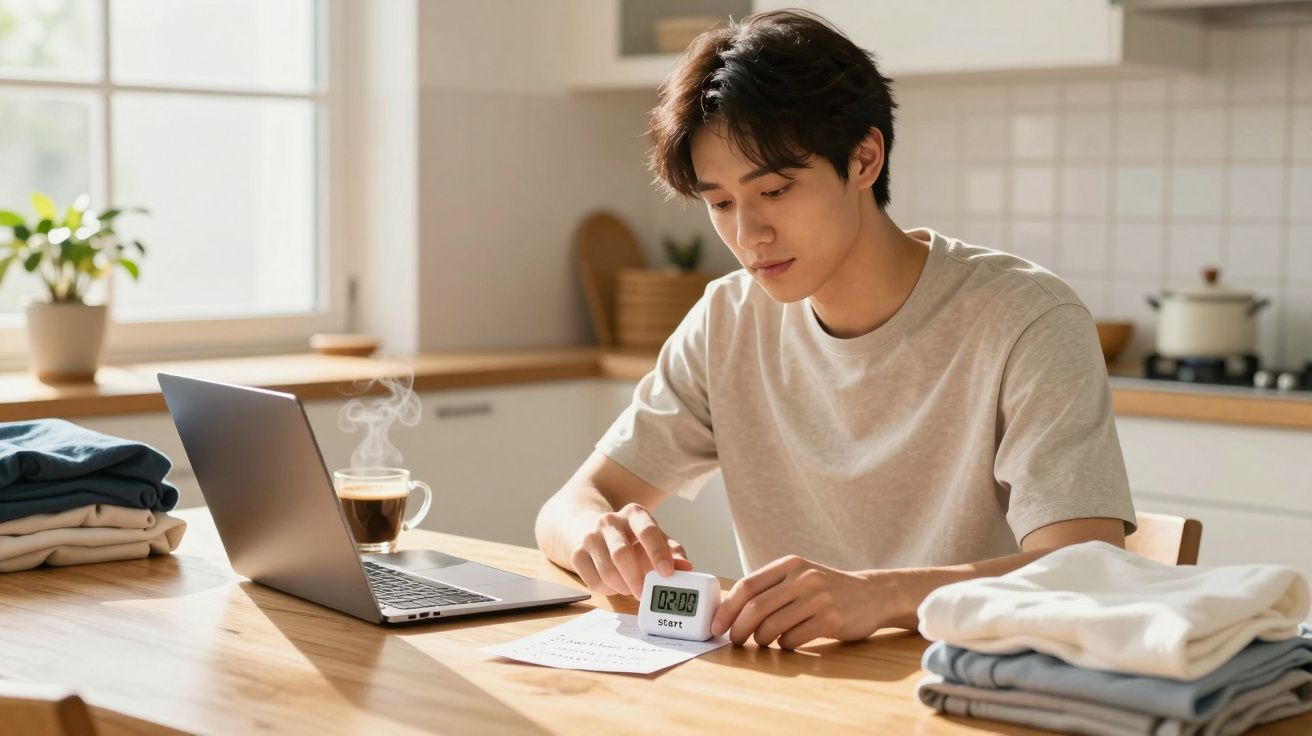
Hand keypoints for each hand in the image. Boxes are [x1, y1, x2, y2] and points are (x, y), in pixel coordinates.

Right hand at [569, 503, 692, 597]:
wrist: (595, 531)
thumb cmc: (634, 540)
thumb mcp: (656, 540)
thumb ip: (674, 553)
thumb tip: (686, 568)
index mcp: (635, 514)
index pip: (647, 531)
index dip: (658, 554)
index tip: (667, 573)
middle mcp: (609, 521)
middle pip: (622, 554)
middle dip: (636, 579)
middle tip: (645, 594)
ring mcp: (590, 536)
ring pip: (607, 572)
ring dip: (623, 587)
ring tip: (631, 588)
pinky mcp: (576, 553)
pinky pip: (593, 582)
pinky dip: (608, 590)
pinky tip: (615, 585)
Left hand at [710, 555, 889, 648]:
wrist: (872, 594)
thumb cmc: (826, 589)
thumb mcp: (800, 576)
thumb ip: (770, 587)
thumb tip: (730, 611)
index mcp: (790, 564)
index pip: (748, 585)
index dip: (727, 608)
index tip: (716, 625)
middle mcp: (803, 578)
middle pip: (756, 608)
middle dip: (739, 629)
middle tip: (735, 640)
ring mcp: (819, 598)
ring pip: (772, 627)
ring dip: (761, 640)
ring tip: (763, 641)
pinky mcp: (831, 620)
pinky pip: (793, 639)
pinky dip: (784, 645)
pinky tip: (788, 642)